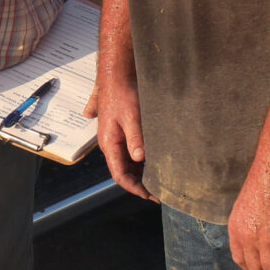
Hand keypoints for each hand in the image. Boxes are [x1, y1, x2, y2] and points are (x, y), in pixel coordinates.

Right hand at [88, 69, 148, 199]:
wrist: (117, 74)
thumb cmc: (123, 93)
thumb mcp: (132, 116)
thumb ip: (136, 138)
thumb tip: (140, 158)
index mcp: (109, 144)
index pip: (120, 175)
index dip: (135, 188)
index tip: (150, 196)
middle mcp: (111, 144)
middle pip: (123, 171)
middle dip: (140, 184)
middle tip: (159, 192)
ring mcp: (116, 137)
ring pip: (128, 162)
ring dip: (141, 172)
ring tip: (160, 180)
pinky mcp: (123, 130)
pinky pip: (131, 151)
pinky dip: (142, 160)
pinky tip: (155, 161)